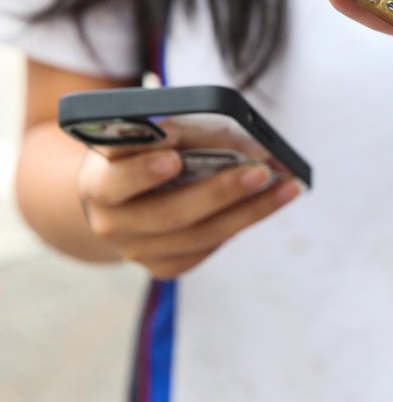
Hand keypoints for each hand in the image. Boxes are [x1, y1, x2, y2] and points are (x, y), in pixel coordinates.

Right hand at [75, 118, 303, 278]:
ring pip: (198, 236)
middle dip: (220, 191)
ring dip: (248, 210)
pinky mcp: (162, 267)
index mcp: (98, 181)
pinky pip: (206, 249)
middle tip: (261, 171)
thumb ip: (191, 134)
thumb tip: (254, 147)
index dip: (143, 167)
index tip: (174, 150)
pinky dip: (240, 223)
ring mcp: (136, 250)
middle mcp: (111, 222)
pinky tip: (266, 204)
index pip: (115, 177)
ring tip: (286, 186)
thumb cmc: (146, 153)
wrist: (122, 198)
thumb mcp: (155, 135)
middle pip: (169, 213)